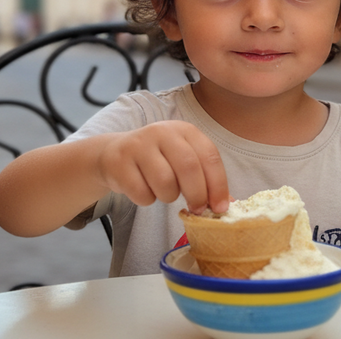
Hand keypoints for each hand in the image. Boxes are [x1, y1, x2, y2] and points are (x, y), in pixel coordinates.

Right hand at [96, 120, 229, 214]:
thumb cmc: (157, 161)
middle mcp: (162, 131)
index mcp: (184, 130)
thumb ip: (205, 178)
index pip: (210, 155)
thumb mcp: (182, 161)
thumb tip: (227, 203)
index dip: (218, 185)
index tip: (220, 208)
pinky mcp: (119, 162)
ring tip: (163, 191)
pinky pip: (142, 193)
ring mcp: (139, 145)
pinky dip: (146, 199)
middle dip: (197, 195)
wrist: (113, 155)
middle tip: (197, 210)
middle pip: (189, 167)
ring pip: (165, 183)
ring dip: (168, 197)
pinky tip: (143, 189)